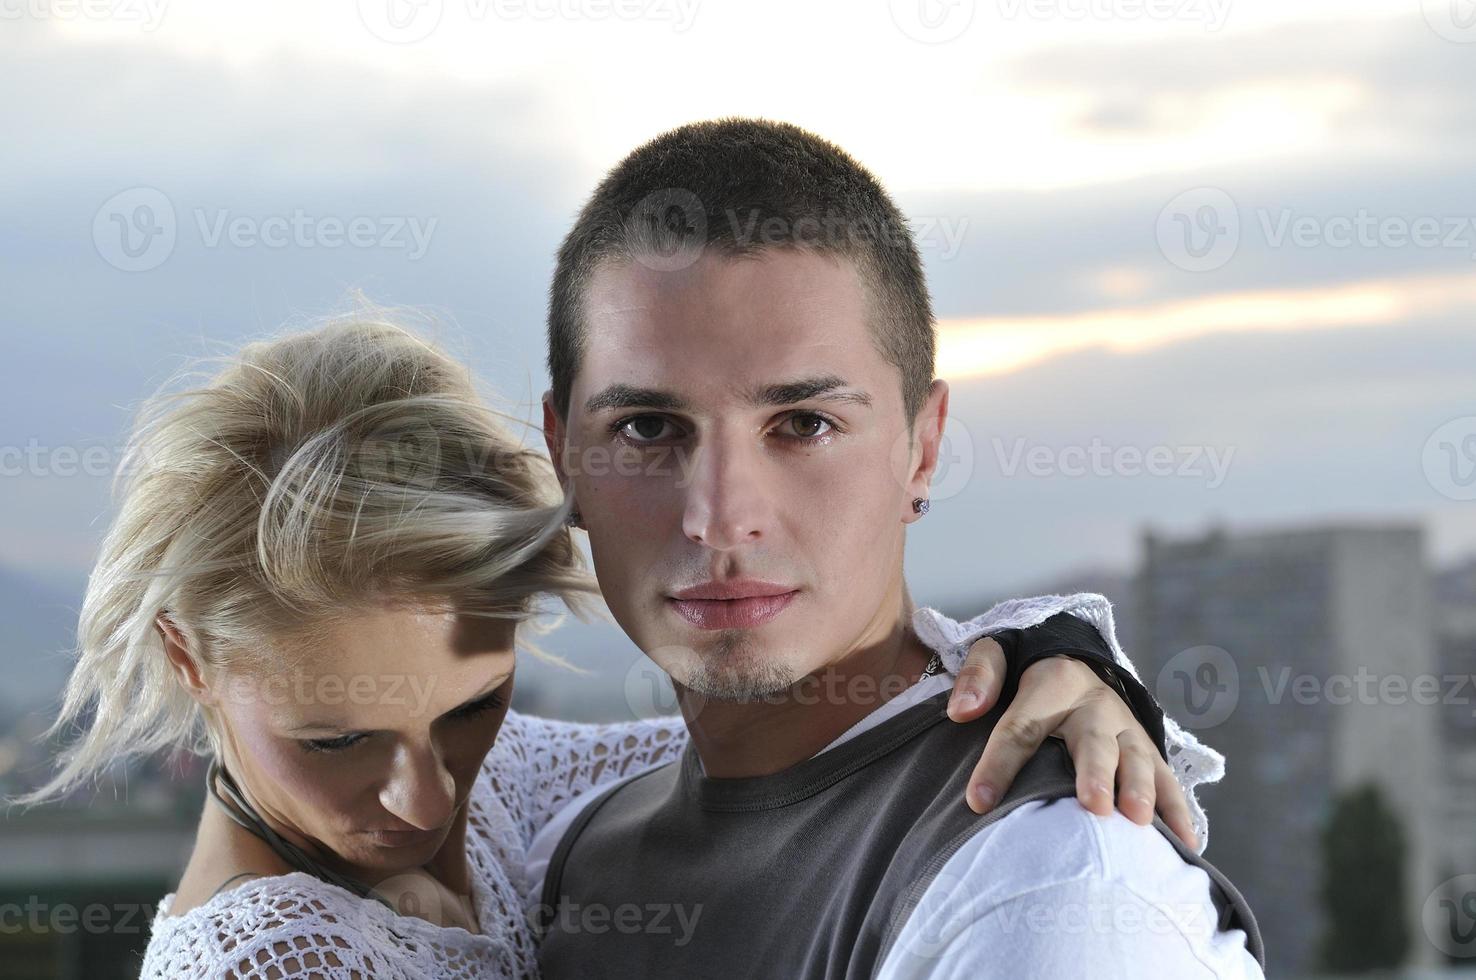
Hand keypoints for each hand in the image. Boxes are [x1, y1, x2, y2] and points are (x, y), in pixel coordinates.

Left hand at [945, 637, 1197, 849]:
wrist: (1076, 664)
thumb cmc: (1026, 675)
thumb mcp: (996, 655)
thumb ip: (978, 677)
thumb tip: (962, 711)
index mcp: (1053, 684)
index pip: (1022, 726)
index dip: (1000, 763)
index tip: (979, 801)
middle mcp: (1096, 707)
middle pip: (1094, 742)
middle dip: (1096, 773)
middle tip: (1093, 805)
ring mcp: (1127, 731)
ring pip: (1138, 760)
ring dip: (1140, 790)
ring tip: (1137, 820)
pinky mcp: (1147, 752)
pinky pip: (1168, 782)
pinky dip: (1178, 812)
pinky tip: (1185, 843)